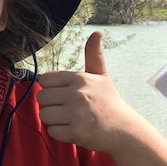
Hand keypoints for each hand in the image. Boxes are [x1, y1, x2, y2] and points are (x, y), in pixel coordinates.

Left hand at [36, 31, 135, 152]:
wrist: (124, 130)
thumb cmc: (109, 101)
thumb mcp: (101, 76)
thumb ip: (93, 55)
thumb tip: (96, 32)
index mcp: (79, 79)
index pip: (44, 80)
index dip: (52, 88)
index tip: (64, 94)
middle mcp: (76, 94)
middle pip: (41, 98)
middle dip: (51, 105)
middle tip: (68, 108)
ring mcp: (76, 114)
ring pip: (44, 115)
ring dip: (54, 120)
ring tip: (70, 119)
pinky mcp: (75, 132)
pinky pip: (51, 131)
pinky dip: (60, 133)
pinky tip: (74, 130)